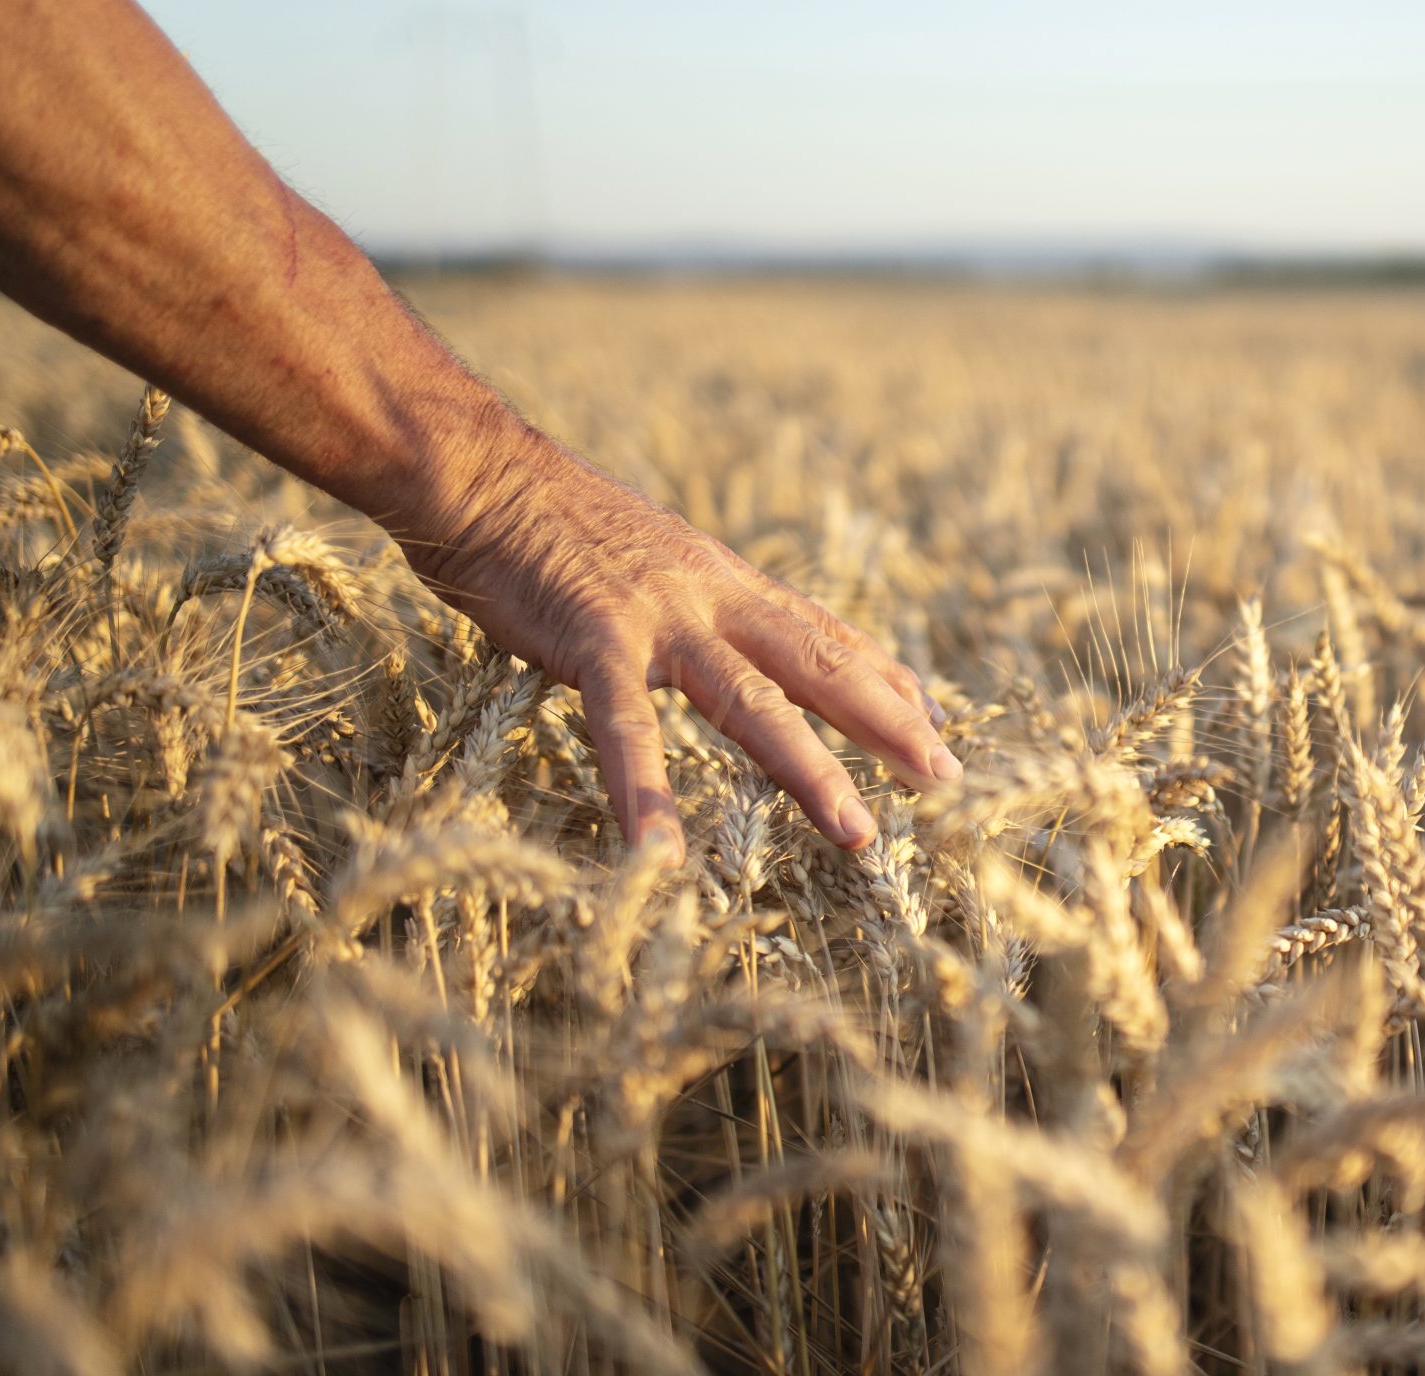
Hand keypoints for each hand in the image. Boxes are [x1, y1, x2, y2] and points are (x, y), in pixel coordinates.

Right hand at [399, 429, 953, 855]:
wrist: (477, 471)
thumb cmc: (551, 521)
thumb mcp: (653, 557)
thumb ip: (700, 602)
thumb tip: (738, 634)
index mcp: (725, 581)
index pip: (824, 633)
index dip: (883, 677)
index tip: (936, 719)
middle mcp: (711, 597)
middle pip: (818, 664)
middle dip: (888, 723)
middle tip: (946, 779)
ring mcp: (658, 619)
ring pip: (751, 700)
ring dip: (807, 769)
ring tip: (856, 832)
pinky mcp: (592, 640)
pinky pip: (626, 727)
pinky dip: (645, 792)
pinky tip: (662, 855)